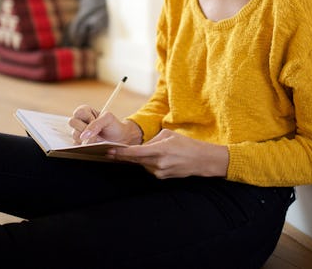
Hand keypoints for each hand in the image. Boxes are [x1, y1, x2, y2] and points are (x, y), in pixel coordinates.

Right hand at [68, 105, 141, 144]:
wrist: (119, 139)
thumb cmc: (114, 126)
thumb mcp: (108, 119)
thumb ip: (96, 124)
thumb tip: (84, 135)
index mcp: (86, 111)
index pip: (78, 112)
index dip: (86, 117)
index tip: (94, 120)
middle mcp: (81, 121)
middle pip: (72, 122)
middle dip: (84, 128)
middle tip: (96, 131)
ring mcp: (79, 132)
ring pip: (74, 134)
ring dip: (86, 138)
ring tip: (97, 138)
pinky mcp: (80, 142)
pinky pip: (76, 144)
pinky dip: (85, 145)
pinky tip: (94, 143)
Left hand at [108, 129, 228, 178]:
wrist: (201, 160)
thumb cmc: (186, 144)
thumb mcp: (168, 135)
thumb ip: (151, 140)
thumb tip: (140, 146)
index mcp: (160, 150)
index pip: (136, 153)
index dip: (121, 153)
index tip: (110, 151)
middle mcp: (158, 163)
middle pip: (135, 160)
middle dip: (123, 156)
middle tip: (110, 152)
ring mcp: (160, 172)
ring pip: (142, 164)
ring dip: (139, 159)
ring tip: (142, 152)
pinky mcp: (162, 177)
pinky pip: (150, 168)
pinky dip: (148, 163)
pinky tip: (155, 158)